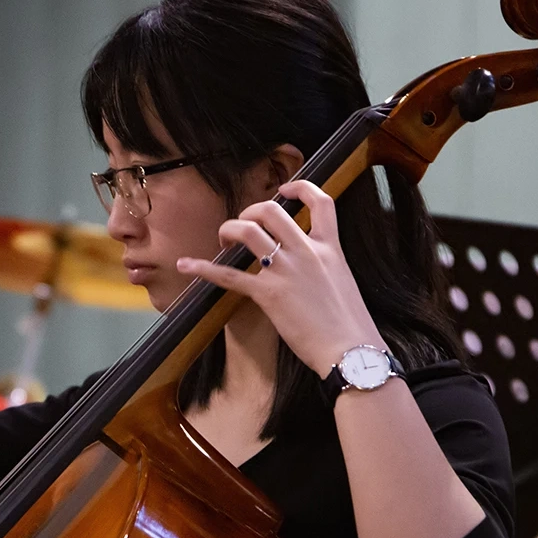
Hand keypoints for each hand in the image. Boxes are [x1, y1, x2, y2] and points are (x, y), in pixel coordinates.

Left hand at [176, 180, 382, 373]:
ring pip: (247, 231)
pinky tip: (186, 265)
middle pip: (270, 210)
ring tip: (224, 243)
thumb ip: (325, 264)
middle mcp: (307, 252)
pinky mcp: (268, 294)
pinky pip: (228, 276)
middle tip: (243, 227)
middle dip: (249, 212)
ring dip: (228, 230)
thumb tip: (308, 263)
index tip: (284, 189)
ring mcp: (286, 271)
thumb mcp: (343, 280)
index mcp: (330, 247)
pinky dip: (203, 268)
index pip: (320, 201)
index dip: (300, 187)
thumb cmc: (350, 323)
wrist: (351, 350)